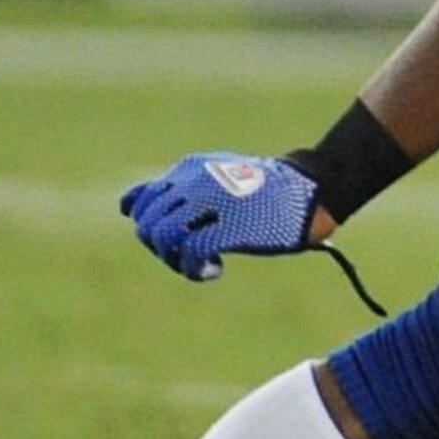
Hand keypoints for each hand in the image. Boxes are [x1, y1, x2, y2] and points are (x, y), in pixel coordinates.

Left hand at [120, 154, 323, 282]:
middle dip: (159, 247)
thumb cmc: (265, 189)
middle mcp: (194, 182)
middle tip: (187, 255)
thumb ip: (177, 189)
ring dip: (173, 260)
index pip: (140, 202)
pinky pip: (190, 253)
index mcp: (189, 169)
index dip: (148, 227)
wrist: (311, 189)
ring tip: (198, 264)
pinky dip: (194, 269)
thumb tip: (127, 207)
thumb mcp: (217, 178)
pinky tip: (215, 269)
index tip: (175, 238)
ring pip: (161, 237)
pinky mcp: (228, 226)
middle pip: (147, 223)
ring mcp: (210, 203)